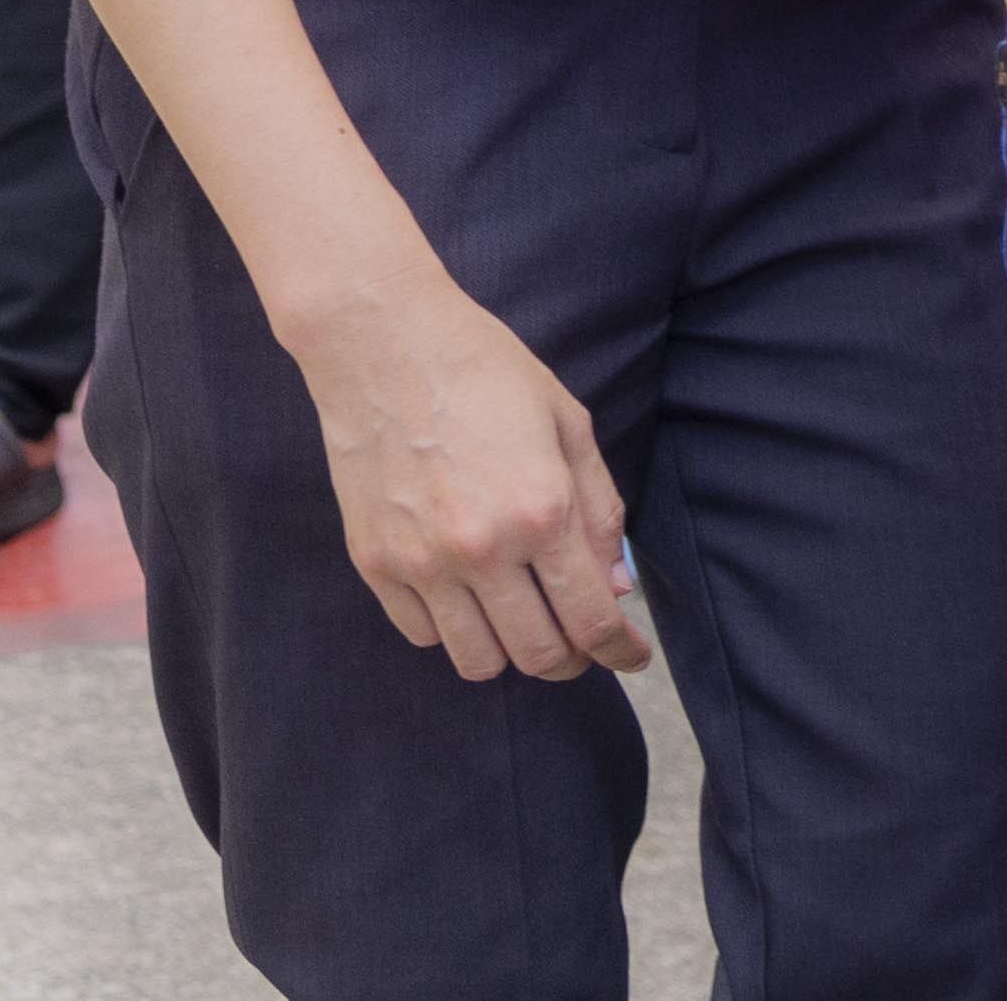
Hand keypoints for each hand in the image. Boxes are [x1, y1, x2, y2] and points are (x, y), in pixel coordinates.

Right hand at [285, 274, 648, 683]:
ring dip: (510, 652)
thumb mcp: (568, 424)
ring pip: (477, 661)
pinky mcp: (375, 563)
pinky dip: (453, 629)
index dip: (620, 651)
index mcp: (541, 510)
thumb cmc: (485, 372)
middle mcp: (482, 549)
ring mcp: (422, 562)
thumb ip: (600, 509)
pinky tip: (468, 594)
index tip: (631, 657)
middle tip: (580, 640)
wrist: (385, 344)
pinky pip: (422, 635)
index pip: (591, 620)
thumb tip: (615, 585)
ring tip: (522, 616)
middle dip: (571, 660)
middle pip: (537, 656)